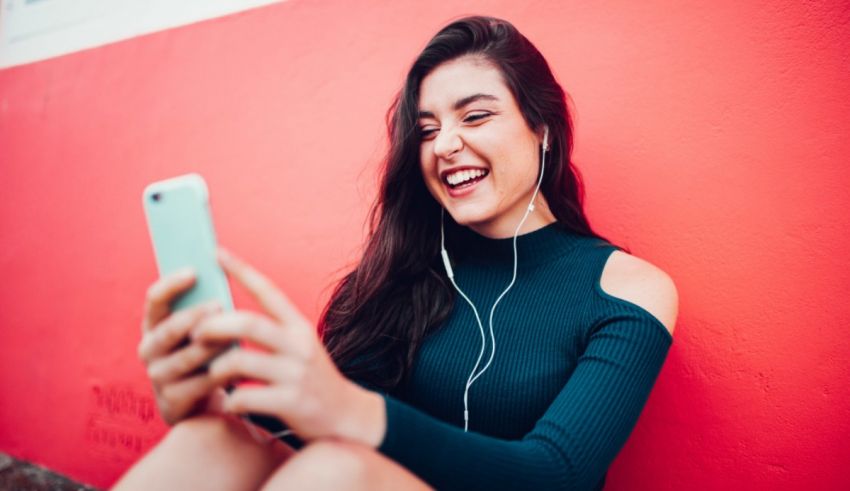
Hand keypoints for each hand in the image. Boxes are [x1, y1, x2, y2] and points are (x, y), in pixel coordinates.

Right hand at [138, 270, 231, 424]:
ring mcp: (158, 376)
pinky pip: (199, 384)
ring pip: (186, 357)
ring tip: (234, 334)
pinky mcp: (172, 401)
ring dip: (211, 345)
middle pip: (169, 329)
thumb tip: (225, 270)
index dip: (171, 284)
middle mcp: (149, 349)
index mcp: (153, 325)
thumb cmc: (205, 353)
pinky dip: (221, 373)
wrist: (199, 401)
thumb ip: (206, 306)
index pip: (154, 300)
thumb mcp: (200, 328)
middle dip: (194, 315)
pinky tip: (240, 365)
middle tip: (219, 304)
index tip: (194, 271)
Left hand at [191, 247, 385, 446]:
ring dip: (216, 367)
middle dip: (215, 326)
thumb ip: (273, 332)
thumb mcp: (300, 347)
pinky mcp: (291, 402)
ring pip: (241, 361)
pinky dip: (231, 400)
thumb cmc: (312, 380)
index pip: (268, 291)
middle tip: (194, 332)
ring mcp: (296, 374)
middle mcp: (299, 345)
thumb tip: (227, 318)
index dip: (241, 270)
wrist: (346, 416)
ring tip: (210, 373)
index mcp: (299, 327)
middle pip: (249, 324)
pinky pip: (246, 397)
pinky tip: (231, 402)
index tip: (216, 252)